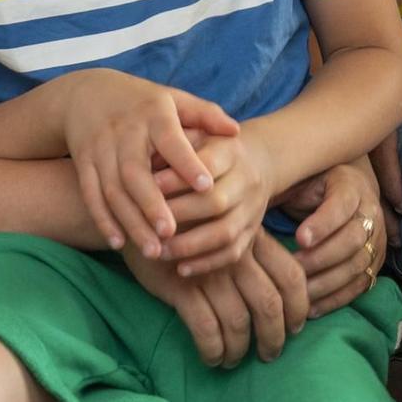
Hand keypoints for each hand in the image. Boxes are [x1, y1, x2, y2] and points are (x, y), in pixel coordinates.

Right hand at [60, 70, 238, 257]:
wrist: (86, 93)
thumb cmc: (143, 102)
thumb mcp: (174, 99)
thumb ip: (205, 115)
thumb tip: (236, 131)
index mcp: (153, 115)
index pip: (171, 140)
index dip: (187, 162)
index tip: (206, 187)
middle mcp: (124, 132)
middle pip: (135, 172)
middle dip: (151, 204)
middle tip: (171, 233)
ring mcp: (100, 149)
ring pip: (113, 190)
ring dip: (131, 221)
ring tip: (153, 250)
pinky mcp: (84, 163)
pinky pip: (91, 195)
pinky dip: (103, 220)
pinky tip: (119, 243)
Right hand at [128, 230, 308, 366]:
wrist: (140, 211)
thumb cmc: (187, 223)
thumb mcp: (224, 226)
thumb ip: (249, 250)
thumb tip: (277, 291)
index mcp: (253, 238)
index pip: (291, 275)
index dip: (299, 307)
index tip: (296, 327)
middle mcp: (236, 254)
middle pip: (269, 304)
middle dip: (274, 338)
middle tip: (269, 355)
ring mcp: (209, 271)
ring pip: (238, 322)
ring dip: (239, 350)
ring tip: (234, 360)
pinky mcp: (181, 286)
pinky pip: (206, 329)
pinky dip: (213, 350)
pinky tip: (212, 357)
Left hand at [157, 129, 280, 275]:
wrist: (257, 162)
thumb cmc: (211, 147)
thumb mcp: (197, 134)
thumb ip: (174, 145)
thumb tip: (144, 163)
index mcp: (231, 151)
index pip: (207, 164)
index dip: (179, 176)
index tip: (150, 185)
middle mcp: (246, 180)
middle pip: (216, 201)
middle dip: (180, 214)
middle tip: (148, 225)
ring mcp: (252, 209)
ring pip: (225, 232)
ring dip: (190, 245)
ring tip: (160, 251)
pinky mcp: (252, 231)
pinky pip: (233, 252)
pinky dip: (207, 263)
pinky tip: (181, 268)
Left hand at [293, 159, 390, 316]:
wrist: (345, 191)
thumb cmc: (312, 188)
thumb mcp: (301, 180)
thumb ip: (286, 189)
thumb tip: (256, 204)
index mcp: (351, 186)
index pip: (341, 205)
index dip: (323, 224)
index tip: (299, 238)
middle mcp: (370, 212)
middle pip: (353, 239)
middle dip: (321, 258)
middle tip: (293, 270)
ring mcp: (376, 240)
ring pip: (357, 265)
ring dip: (326, 283)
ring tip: (298, 293)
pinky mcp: (375, 263)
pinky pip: (360, 285)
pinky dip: (336, 299)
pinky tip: (312, 308)